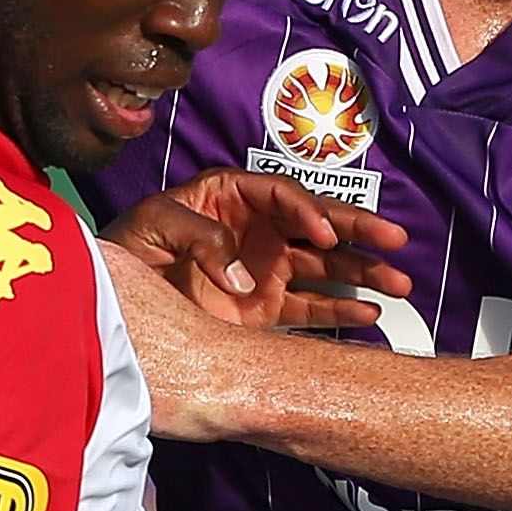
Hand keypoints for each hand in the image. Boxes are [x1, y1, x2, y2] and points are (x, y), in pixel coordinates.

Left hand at [102, 168, 410, 329]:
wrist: (111, 300)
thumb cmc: (128, 248)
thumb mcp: (153, 226)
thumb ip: (197, 237)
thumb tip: (245, 276)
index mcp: (231, 196)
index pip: (282, 195)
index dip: (308, 211)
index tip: (326, 233)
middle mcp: (257, 229)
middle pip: (317, 225)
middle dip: (359, 231)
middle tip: (397, 239)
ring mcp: (265, 270)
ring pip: (325, 268)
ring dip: (363, 274)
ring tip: (400, 284)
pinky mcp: (264, 310)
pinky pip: (309, 309)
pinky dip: (340, 312)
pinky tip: (369, 315)